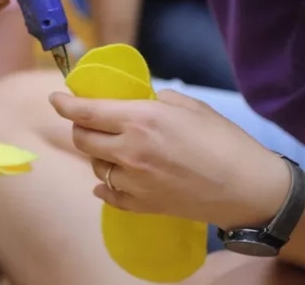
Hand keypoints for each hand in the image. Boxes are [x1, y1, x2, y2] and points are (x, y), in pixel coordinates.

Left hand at [49, 88, 290, 228]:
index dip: (65, 104)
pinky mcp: (142, 205)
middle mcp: (129, 151)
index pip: (86, 112)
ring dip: (96, 154)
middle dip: (79, 127)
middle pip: (83, 139)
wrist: (248, 189)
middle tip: (88, 120)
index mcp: (140, 120)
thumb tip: (142, 102)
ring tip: (111, 147)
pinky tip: (112, 178)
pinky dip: (105, 185)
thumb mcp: (191, 107)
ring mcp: (133, 182)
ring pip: (94, 166)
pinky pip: (108, 194)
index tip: (56, 99)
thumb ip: (158, 100)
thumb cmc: (225, 141)